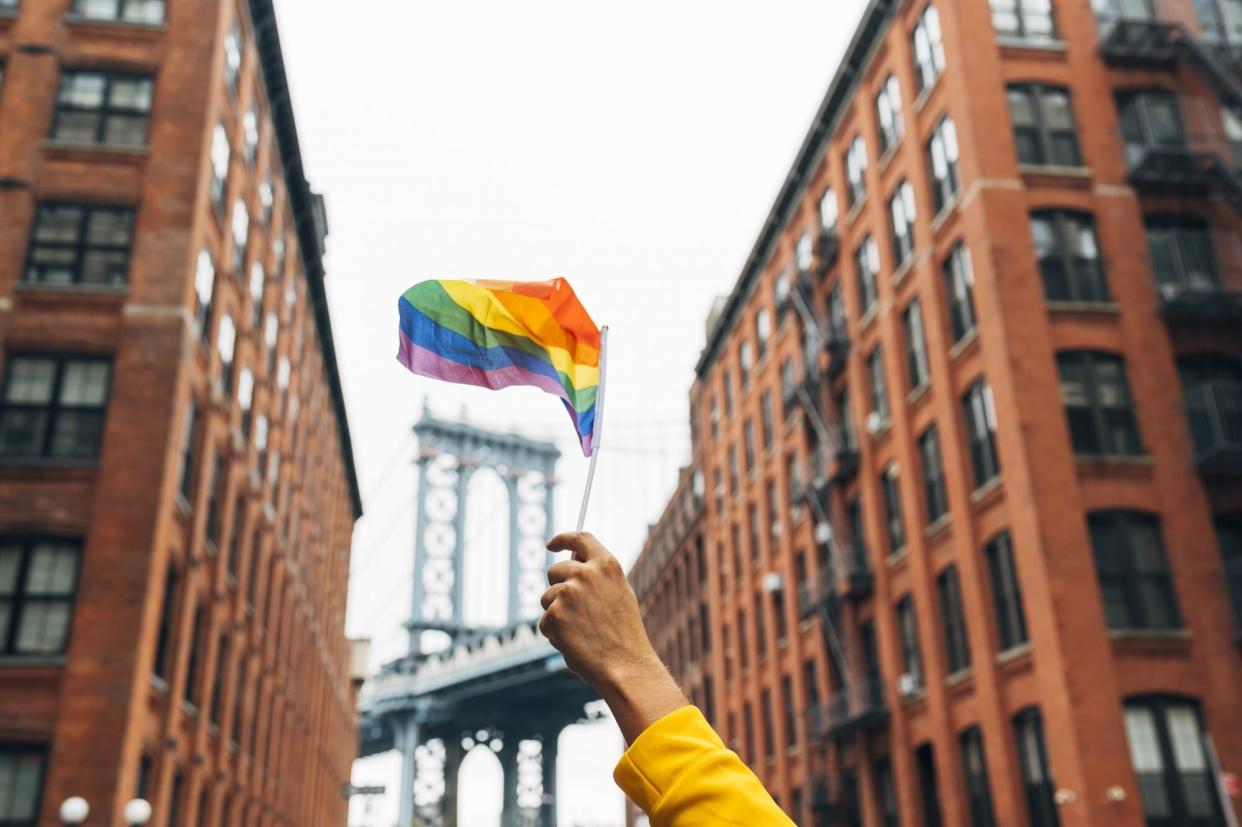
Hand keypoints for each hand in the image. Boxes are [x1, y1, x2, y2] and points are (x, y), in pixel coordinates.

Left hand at [540, 532, 687, 742]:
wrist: (624, 665)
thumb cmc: (624, 634)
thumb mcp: (619, 593)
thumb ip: (598, 575)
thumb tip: (573, 562)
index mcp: (607, 564)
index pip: (580, 538)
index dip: (563, 539)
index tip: (551, 545)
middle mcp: (585, 573)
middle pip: (555, 570)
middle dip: (558, 587)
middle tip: (574, 611)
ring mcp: (568, 592)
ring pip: (547, 597)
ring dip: (556, 612)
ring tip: (580, 631)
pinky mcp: (554, 613)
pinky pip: (544, 620)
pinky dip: (554, 632)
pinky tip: (574, 642)